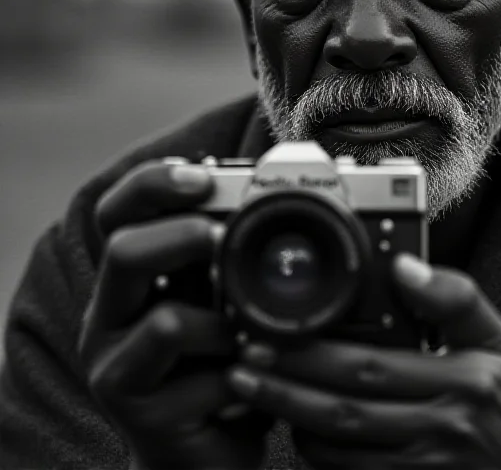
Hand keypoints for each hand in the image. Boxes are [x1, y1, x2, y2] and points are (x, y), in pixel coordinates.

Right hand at [78, 161, 271, 469]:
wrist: (204, 450)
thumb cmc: (218, 360)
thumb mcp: (221, 299)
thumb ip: (227, 257)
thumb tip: (273, 196)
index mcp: (131, 277)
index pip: (118, 213)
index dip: (153, 184)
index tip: (202, 174)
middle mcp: (110, 315)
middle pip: (124, 251)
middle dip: (184, 234)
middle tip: (225, 238)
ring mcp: (117, 366)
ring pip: (165, 320)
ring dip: (228, 322)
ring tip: (252, 335)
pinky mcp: (142, 413)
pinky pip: (200, 379)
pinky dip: (240, 372)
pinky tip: (253, 378)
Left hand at [227, 253, 500, 468]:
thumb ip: (459, 301)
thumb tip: (405, 267)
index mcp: (463, 381)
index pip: (373, 365)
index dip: (315, 354)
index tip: (276, 337)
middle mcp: (441, 429)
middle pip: (345, 409)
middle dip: (286, 386)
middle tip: (242, 365)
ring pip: (342, 453)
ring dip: (295, 423)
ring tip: (256, 395)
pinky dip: (323, 461)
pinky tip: (301, 435)